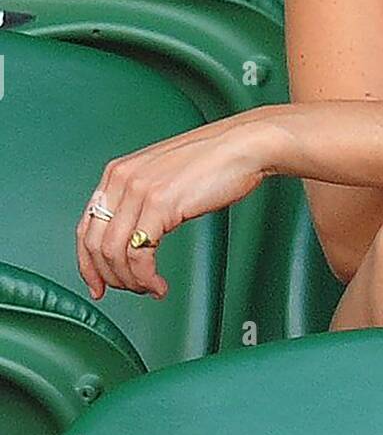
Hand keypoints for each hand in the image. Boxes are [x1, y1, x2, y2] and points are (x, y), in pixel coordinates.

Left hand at [76, 115, 278, 301]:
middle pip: (95, 244)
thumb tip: (130, 237)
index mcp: (119, 172)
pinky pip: (140, 255)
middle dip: (109, 277)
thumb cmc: (214, 159)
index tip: (97, 283)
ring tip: (149, 287)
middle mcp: (123, 179)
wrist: (244, 144)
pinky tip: (158, 283)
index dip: (87, 263)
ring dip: (130, 281)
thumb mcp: (162, 176)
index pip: (85, 227)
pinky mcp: (160, 203)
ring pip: (114, 254)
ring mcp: (140, 190)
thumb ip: (139, 200)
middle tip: (129, 289)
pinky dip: (146, 278)